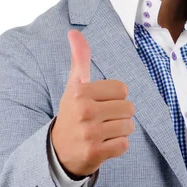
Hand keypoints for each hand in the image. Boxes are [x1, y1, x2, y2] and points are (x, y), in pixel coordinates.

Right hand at [50, 29, 135, 177]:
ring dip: (120, 131)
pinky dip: (117, 146)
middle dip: (120, 115)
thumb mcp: (74, 86)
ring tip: (103, 132)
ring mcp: (89, 133)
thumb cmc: (72, 113)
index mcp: (80, 92)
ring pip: (129, 127)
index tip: (99, 103)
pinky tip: (103, 145)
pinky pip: (124, 145)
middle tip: (101, 120)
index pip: (122, 89)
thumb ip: (79, 59)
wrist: (58, 151)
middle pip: (129, 108)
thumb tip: (74, 32)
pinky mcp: (95, 153)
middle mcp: (84, 111)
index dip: (115, 97)